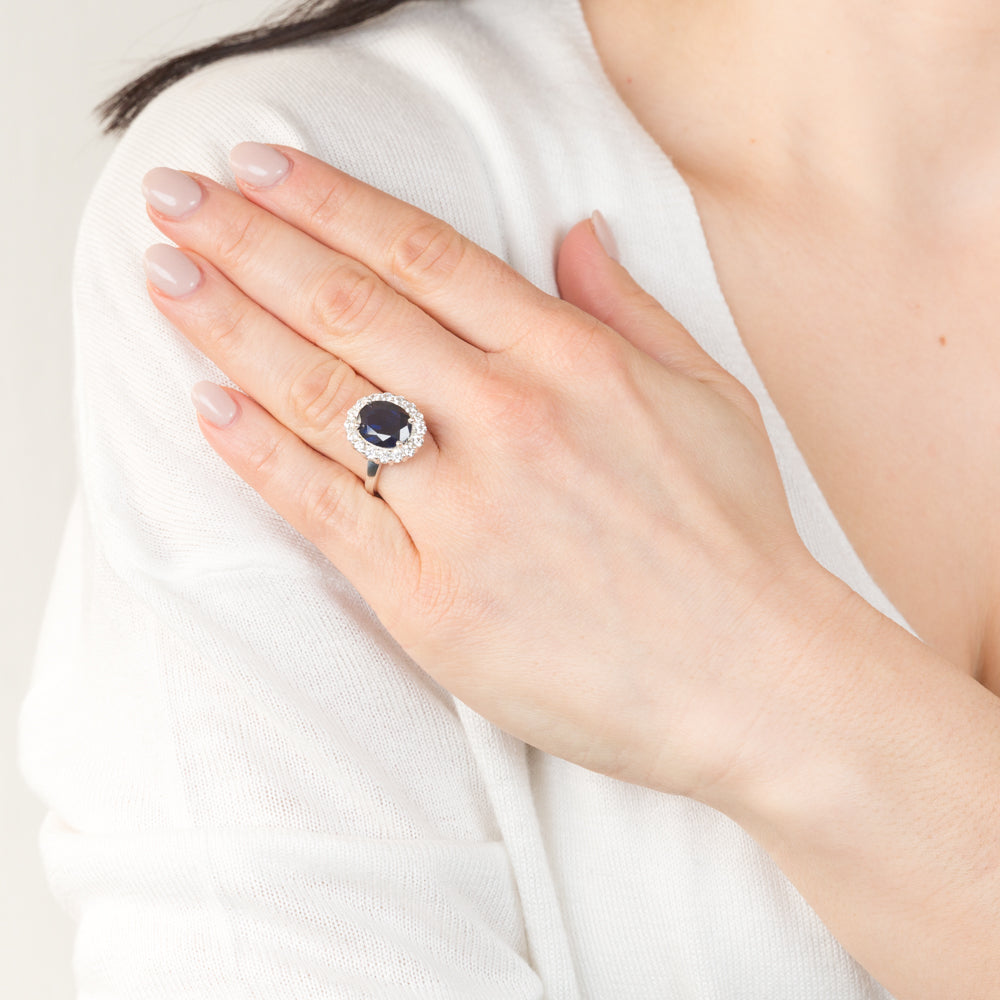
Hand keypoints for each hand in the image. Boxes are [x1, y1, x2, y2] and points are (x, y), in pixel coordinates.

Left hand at [140, 143, 848, 810]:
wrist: (750, 679)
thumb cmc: (732, 542)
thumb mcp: (707, 396)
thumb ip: (627, 307)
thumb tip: (573, 231)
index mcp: (571, 361)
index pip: (419, 252)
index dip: (327, 200)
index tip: (261, 171)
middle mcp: (509, 419)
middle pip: (349, 305)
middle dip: (247, 242)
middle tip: (177, 201)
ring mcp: (465, 510)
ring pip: (319, 396)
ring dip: (230, 327)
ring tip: (167, 281)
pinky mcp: (431, 601)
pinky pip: (324, 511)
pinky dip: (258, 453)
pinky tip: (208, 404)